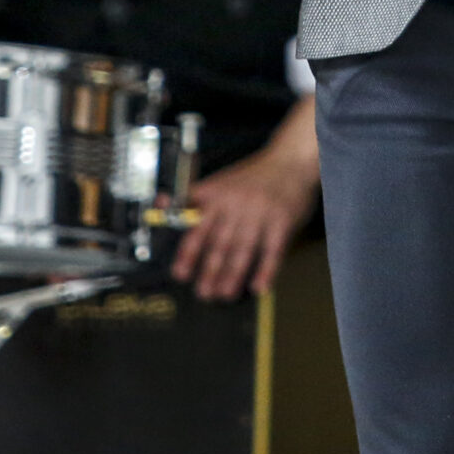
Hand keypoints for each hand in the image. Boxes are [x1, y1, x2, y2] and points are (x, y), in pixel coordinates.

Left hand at [169, 104, 318, 301]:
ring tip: (224, 294)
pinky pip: (272, 250)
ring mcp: (261, 213)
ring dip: (233, 275)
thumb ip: (194, 198)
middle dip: (210, 271)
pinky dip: (266, 270)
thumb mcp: (220, 182)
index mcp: (218, 195)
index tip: (180, 274)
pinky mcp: (282, 221)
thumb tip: (162, 204)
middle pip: (220, 243)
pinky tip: (259, 286)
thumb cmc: (252, 176)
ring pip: (243, 249)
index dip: (188, 252)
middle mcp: (237, 203)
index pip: (198, 227)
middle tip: (203, 293)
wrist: (291, 160)